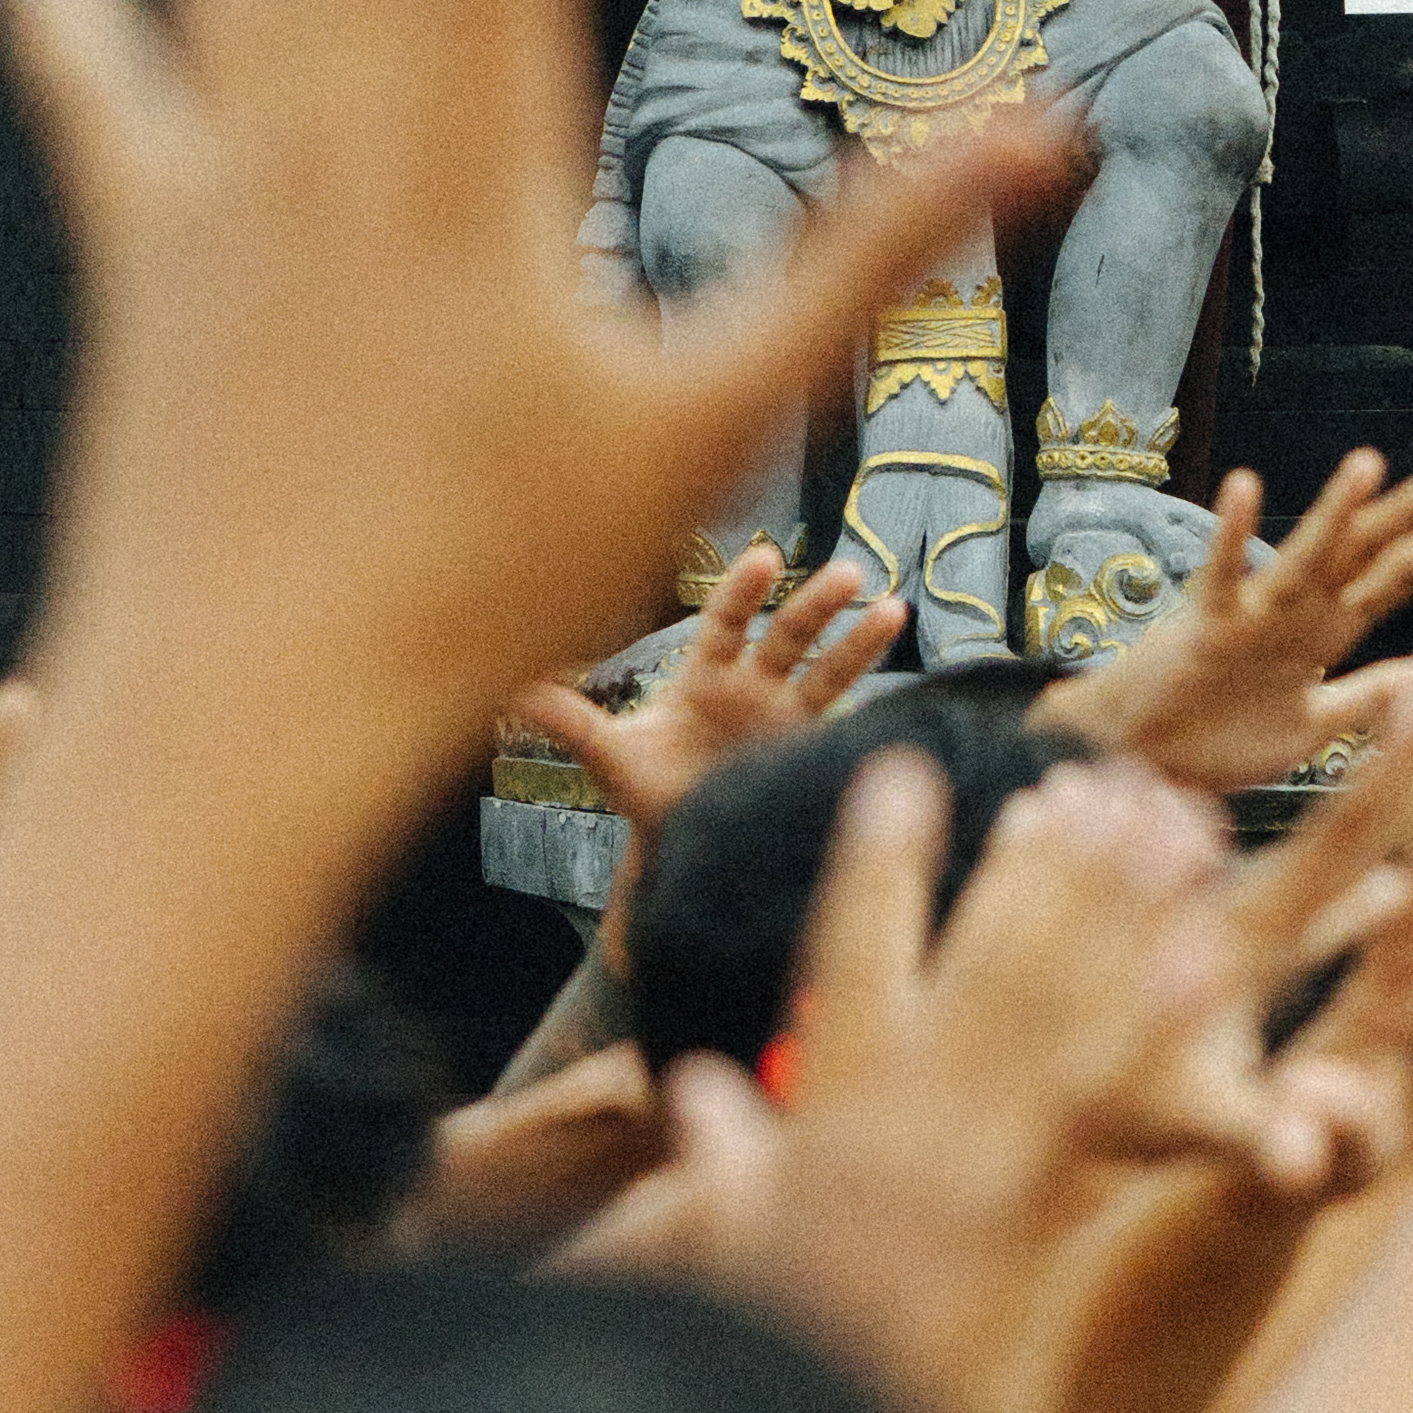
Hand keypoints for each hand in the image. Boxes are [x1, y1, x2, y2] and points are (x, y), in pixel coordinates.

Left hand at [0, 0, 1060, 793]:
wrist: (242, 722)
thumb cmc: (487, 595)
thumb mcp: (715, 428)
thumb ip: (872, 258)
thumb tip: (1043, 137)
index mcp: (476, 152)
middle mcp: (333, 135)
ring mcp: (223, 187)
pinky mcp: (140, 259)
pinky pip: (97, 101)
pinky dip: (74, 9)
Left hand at [497, 536, 904, 850]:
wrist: (680, 853)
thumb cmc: (644, 797)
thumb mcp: (608, 757)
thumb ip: (568, 720)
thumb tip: (508, 688)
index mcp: (702, 676)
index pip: (726, 621)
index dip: (743, 591)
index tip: (763, 558)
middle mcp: (749, 687)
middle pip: (785, 634)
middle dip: (814, 604)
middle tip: (847, 572)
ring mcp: (784, 717)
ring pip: (825, 669)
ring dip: (857, 638)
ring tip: (892, 605)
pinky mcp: (807, 751)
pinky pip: (844, 715)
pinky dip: (872, 691)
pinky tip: (904, 677)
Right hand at [657, 739, 1331, 1412]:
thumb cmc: (772, 1358)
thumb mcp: (732, 1252)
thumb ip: (722, 1162)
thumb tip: (698, 1095)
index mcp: (822, 1119)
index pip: (847, 958)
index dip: (879, 862)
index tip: (904, 773)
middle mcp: (891, 1119)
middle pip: (978, 960)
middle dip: (1040, 864)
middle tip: (1096, 783)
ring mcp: (958, 1157)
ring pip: (1050, 1003)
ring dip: (1117, 908)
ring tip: (1174, 831)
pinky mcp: (1022, 1209)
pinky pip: (1105, 1100)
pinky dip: (1158, 1022)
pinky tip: (1210, 959)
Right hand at [1050, 448, 1412, 787]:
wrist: (1144, 763)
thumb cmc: (1219, 740)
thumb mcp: (1314, 726)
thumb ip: (1369, 697)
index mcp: (1326, 630)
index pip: (1399, 574)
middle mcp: (1298, 610)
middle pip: (1365, 552)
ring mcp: (1252, 614)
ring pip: (1304, 555)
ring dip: (1334, 511)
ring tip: (1369, 463)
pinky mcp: (1206, 627)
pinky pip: (1220, 575)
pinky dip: (1231, 533)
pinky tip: (1246, 488)